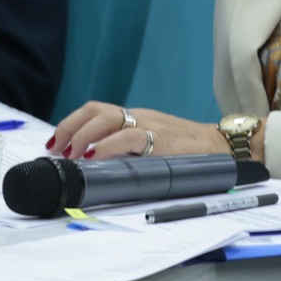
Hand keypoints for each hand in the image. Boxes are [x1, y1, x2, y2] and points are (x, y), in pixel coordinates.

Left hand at [48, 101, 227, 161]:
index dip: (73, 123)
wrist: (224, 147)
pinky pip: (128, 136)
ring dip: (82, 136)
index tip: (56, 142)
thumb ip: (132, 150)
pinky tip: (93, 157)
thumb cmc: (191, 152)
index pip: (98, 110)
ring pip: (107, 118)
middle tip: (56, 148)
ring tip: (70, 154)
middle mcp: (141, 116)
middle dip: (69, 127)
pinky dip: (105, 146)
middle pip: (96, 110)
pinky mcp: (161, 139)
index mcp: (138, 117)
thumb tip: (97, 170)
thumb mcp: (157, 144)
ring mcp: (150, 125)